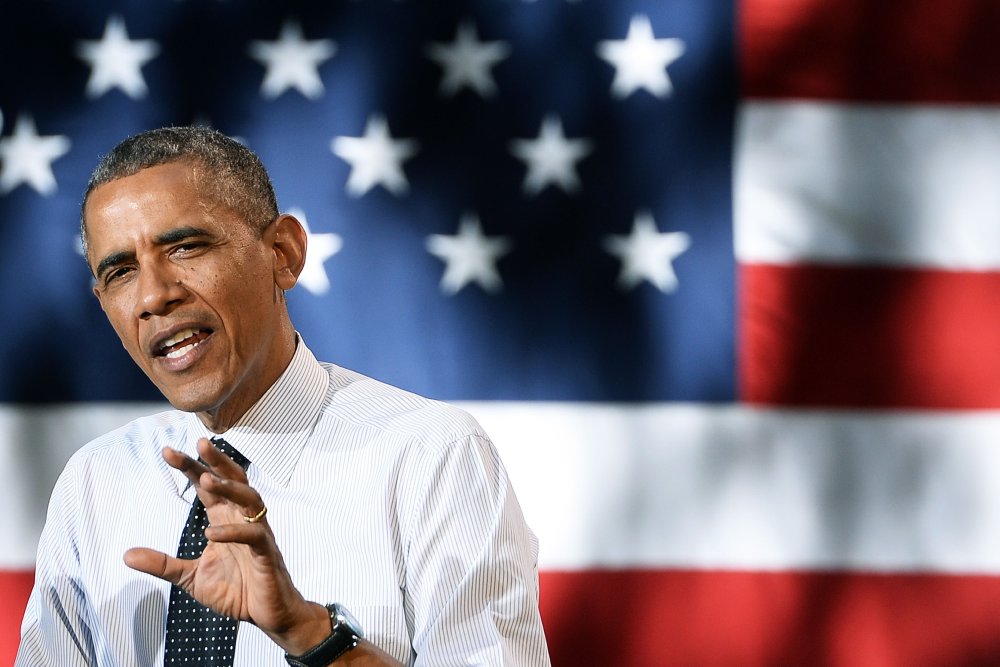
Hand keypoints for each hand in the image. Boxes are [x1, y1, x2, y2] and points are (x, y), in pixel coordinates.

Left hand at [124, 438, 329, 653]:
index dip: (190, 467)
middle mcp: (241, 519)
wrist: (267, 615)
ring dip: (230, 488)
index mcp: (224, 519)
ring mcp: (257, 533)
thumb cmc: (236, 590)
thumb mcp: (190, 577)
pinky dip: (234, 532)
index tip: (167, 451)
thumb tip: (126, 555)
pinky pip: (254, 535)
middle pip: (232, 480)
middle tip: (196, 444)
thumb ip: (163, 564)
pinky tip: (212, 533)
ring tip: (208, 481)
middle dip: (214, 462)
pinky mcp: (266, 553)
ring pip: (249, 498)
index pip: (207, 486)